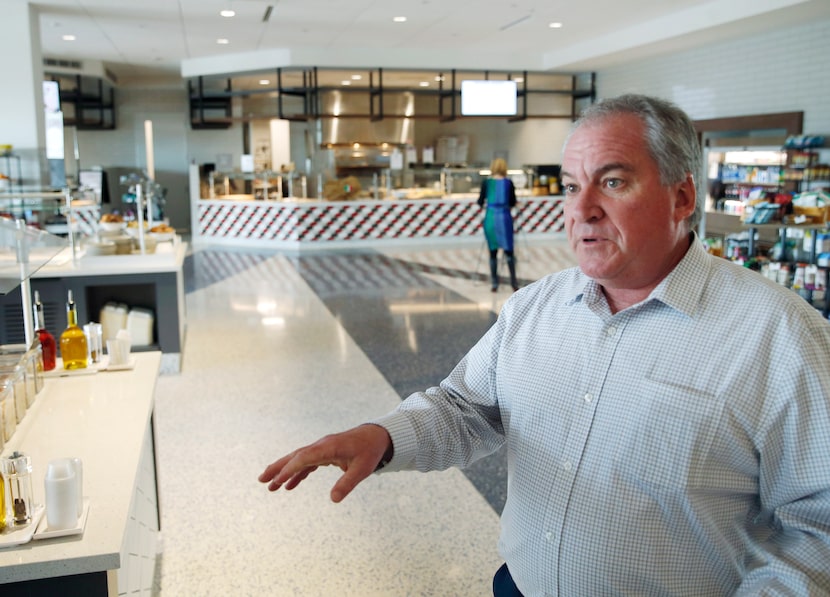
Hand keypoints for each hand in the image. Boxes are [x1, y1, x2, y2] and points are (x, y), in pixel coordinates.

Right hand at [258, 424, 391, 502]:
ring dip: (284, 471)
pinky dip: (297, 473)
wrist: (378, 436)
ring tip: (270, 486)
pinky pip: (307, 463)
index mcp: (328, 447)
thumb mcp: (362, 469)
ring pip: (298, 460)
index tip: (277, 481)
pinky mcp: (325, 453)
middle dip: (277, 468)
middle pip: (295, 456)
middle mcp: (321, 446)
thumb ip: (347, 483)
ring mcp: (322, 449)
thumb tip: (333, 500)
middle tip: (261, 480)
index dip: (290, 469)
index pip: (304, 458)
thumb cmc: (370, 451)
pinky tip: (290, 486)